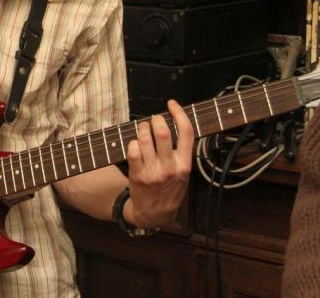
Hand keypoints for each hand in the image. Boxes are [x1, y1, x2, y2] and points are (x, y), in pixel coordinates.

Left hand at [125, 100, 193, 228]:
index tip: (172, 104)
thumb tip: (174, 124)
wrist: (155, 214)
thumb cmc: (170, 190)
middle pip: (162, 132)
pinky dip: (132, 142)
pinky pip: (133, 150)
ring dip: (142, 128)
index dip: (179, 113)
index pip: (187, 132)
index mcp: (185, 164)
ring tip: (143, 129)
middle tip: (153, 119)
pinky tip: (135, 144)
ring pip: (145, 139)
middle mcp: (170, 167)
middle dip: (156, 119)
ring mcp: (153, 171)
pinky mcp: (138, 175)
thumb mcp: (183, 174)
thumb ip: (181, 152)